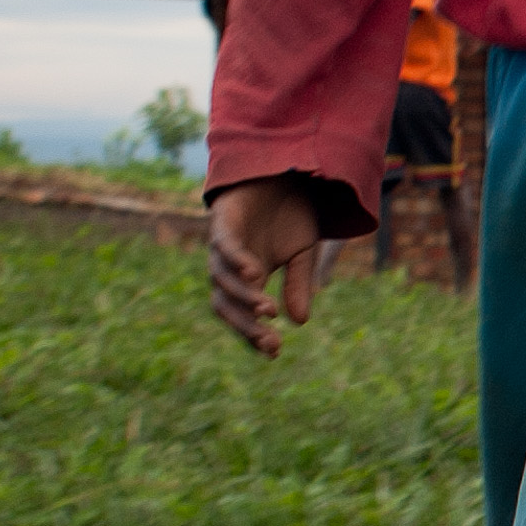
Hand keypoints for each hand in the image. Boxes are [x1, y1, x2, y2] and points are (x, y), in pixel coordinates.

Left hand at [209, 177, 330, 357]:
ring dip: (243, 297)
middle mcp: (231, 266)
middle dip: (245, 325)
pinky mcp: (223, 222)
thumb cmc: (294, 213)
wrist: (288, 173)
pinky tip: (255, 274)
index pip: (244, 315)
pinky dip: (237, 261)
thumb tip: (299, 323)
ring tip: (267, 309)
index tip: (275, 352)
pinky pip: (224, 247)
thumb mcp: (304, 253)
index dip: (255, 335)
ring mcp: (224, 246)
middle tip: (269, 341)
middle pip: (226, 305)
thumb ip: (298, 285)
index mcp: (250, 278)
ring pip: (221, 280)